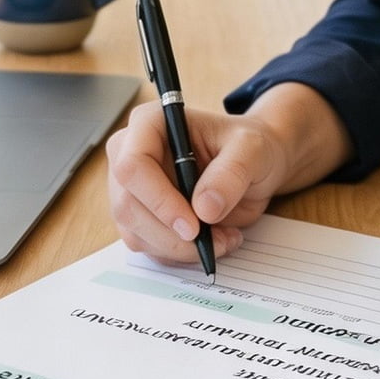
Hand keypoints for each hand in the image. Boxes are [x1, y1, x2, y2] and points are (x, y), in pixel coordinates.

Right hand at [104, 101, 299, 266]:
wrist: (250, 166)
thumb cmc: (246, 148)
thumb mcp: (251, 150)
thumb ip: (231, 173)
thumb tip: (204, 209)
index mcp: (149, 124)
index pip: (132, 166)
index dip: (159, 200)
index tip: (194, 225)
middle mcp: (129, 154)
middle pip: (128, 206)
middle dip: (172, 234)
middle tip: (216, 240)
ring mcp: (131, 189)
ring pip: (136, 233)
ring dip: (180, 248)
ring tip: (223, 238)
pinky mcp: (139, 217)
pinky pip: (148, 247)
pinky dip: (181, 253)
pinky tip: (212, 241)